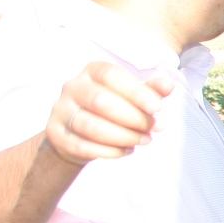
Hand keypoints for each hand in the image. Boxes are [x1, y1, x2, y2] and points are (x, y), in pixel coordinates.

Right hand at [43, 63, 171, 165]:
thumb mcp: (132, 96)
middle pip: (100, 102)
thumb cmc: (112, 108)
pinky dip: (109, 151)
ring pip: (90, 126)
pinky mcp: (55, 134)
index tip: (158, 108)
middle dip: (132, 118)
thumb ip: (150, 90)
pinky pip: (82, 146)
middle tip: (153, 129)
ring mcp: (60, 110)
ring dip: (122, 136)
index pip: (111, 76)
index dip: (136, 92)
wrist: (79, 132)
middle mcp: (72, 87)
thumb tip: (168, 86)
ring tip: (144, 140)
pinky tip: (127, 150)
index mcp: (92, 71)